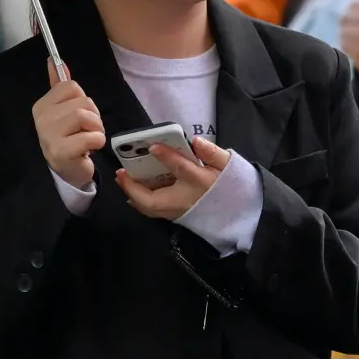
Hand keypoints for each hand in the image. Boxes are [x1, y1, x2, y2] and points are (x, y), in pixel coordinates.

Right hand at [34, 59, 104, 188]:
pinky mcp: (61, 152)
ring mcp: (49, 135)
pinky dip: (98, 141)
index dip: (83, 100)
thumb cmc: (68, 139)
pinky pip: (92, 137)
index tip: (80, 115)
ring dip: (97, 128)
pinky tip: (90, 149)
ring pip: (87, 116)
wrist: (67, 172)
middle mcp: (41, 119)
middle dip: (94, 116)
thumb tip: (54, 60)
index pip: (72, 86)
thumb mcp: (64, 111)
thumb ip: (60, 86)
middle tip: (87, 130)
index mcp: (42, 105)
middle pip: (83, 101)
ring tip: (90, 139)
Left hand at [116, 135, 230, 219]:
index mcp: (200, 183)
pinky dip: (140, 202)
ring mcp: (178, 212)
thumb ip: (212, 153)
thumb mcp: (226, 165)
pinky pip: (153, 211)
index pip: (181, 168)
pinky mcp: (176, 217)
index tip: (153, 145)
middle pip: (152, 200)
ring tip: (123, 179)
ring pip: (149, 208)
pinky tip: (134, 193)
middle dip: (133, 186)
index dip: (166, 156)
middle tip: (121, 171)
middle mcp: (185, 200)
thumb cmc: (230, 186)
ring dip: (133, 194)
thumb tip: (195, 141)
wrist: (237, 213)